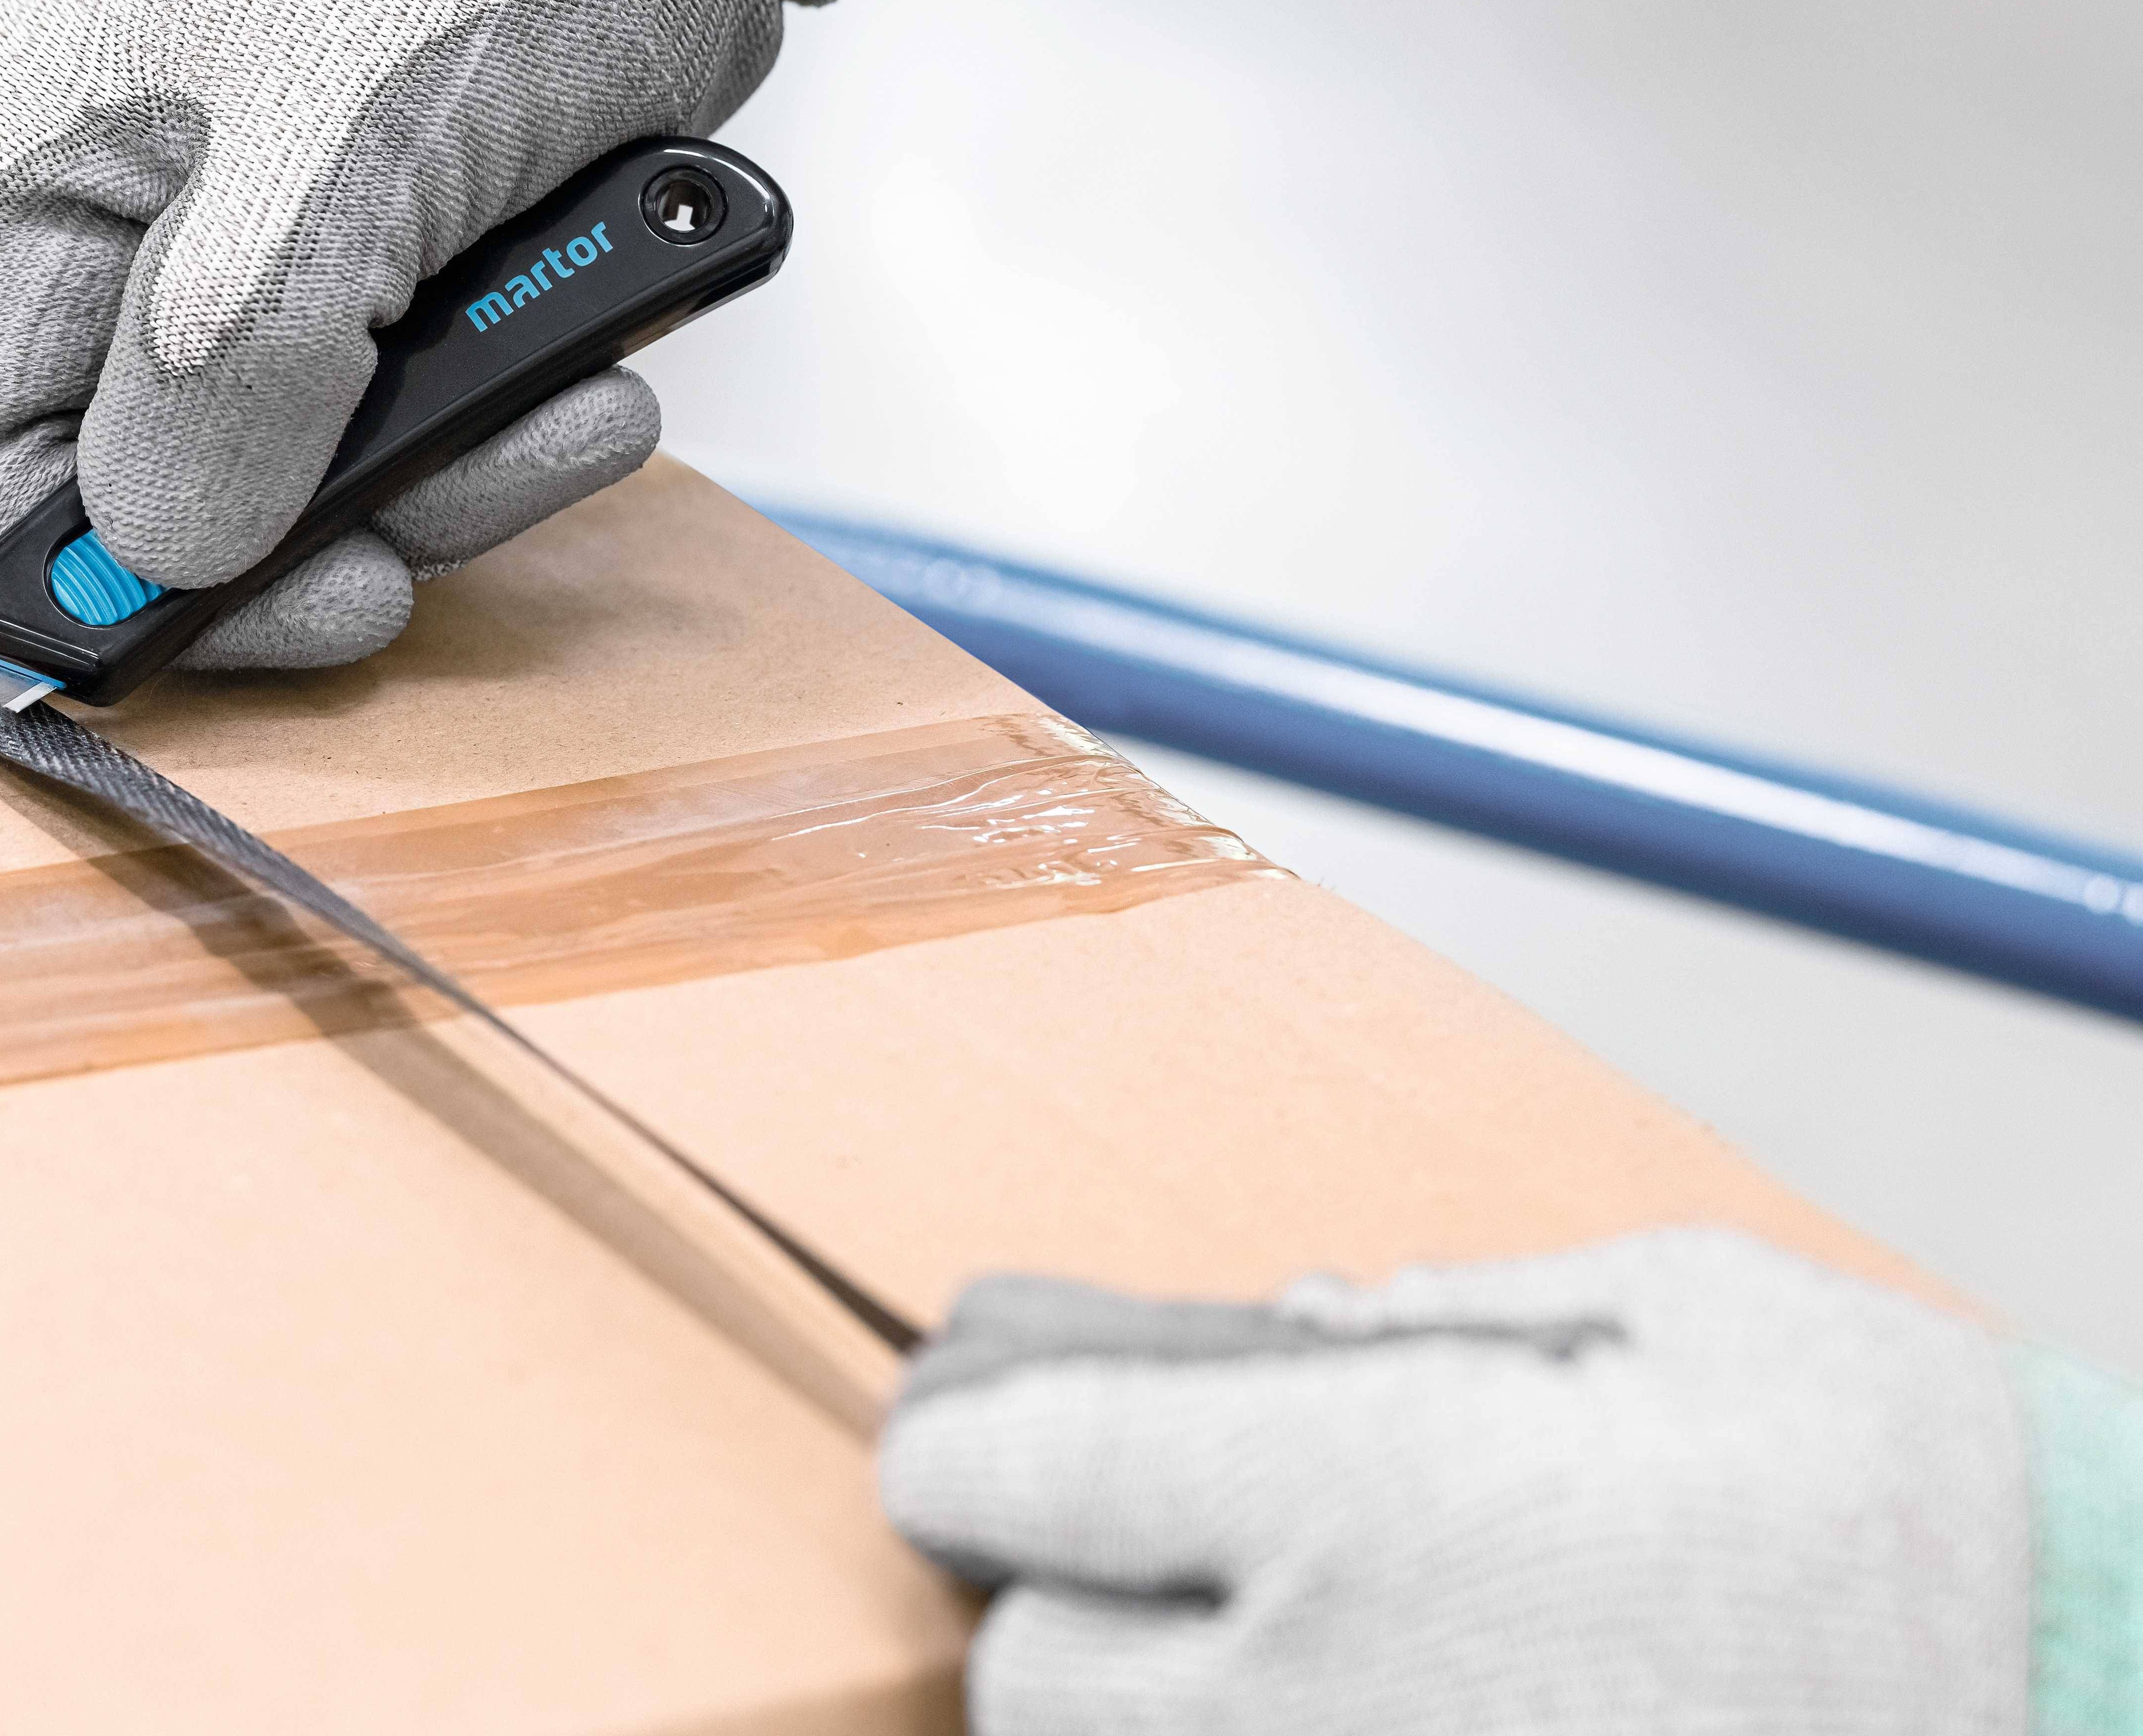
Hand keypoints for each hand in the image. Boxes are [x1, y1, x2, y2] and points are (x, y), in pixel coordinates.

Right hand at [0, 0, 971, 665]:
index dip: (117, 580)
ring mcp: (246, 222)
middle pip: (148, 486)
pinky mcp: (375, 237)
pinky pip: (398, 402)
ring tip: (585, 404)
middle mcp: (110, 206)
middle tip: (462, 516)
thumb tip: (160, 559)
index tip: (307, 599)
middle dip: (317, 526)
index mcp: (26, 164)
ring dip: (444, 473)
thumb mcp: (342, 144)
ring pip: (291, 465)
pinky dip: (495, 411)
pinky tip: (598, 366)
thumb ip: (230, 364)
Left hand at [876, 1226, 2131, 1734]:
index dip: (978, 1439)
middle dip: (1071, 1607)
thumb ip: (1442, 1323)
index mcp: (1351, 1485)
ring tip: (1293, 1654)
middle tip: (1176, 1560)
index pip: (992, 1470)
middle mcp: (1316, 1681)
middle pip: (1028, 1667)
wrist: (2095, 1692)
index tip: (998, 1429)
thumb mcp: (1667, 1314)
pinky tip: (1380, 1711)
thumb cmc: (1902, 1502)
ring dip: (1164, 1719)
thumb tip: (1306, 1328)